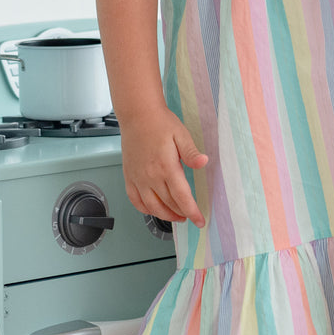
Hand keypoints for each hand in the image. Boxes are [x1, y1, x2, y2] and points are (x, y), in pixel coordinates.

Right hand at [119, 107, 208, 226]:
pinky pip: (135, 200)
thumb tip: (204, 162)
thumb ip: (191, 153)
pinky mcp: (129, 176)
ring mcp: (138, 177)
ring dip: (165, 215)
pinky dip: (145, 209)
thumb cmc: (159, 122)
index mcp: (166, 166)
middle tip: (190, 215)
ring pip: (152, 207)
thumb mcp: (181, 134)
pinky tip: (153, 209)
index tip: (200, 221)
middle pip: (169, 204)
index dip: (192, 212)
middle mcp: (150, 175)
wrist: (137, 114)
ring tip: (176, 216)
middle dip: (182, 213)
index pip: (182, 197)